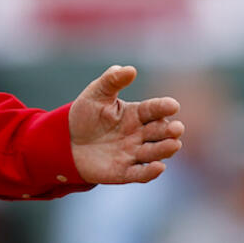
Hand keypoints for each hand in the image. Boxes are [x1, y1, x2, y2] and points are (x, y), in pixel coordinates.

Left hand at [69, 65, 183, 183]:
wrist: (66, 141)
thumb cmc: (85, 115)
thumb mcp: (96, 94)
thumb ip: (112, 81)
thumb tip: (129, 69)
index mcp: (136, 114)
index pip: (153, 110)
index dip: (163, 107)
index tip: (173, 105)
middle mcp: (139, 134)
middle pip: (159, 132)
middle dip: (169, 130)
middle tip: (176, 128)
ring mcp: (133, 153)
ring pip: (154, 152)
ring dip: (165, 149)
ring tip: (174, 144)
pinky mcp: (123, 172)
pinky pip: (139, 173)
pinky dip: (150, 172)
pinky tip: (159, 167)